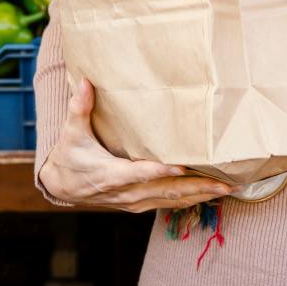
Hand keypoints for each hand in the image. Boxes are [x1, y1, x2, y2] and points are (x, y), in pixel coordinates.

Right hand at [38, 78, 235, 211]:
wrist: (61, 187)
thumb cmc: (69, 157)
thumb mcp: (71, 133)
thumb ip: (79, 108)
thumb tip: (85, 81)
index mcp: (111, 174)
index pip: (139, 173)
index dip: (160, 170)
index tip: (182, 166)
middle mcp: (126, 192)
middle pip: (164, 190)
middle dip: (195, 187)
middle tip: (223, 183)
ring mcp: (133, 201)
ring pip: (170, 200)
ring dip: (198, 196)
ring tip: (225, 190)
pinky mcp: (138, 204)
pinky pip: (166, 204)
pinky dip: (188, 201)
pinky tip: (208, 196)